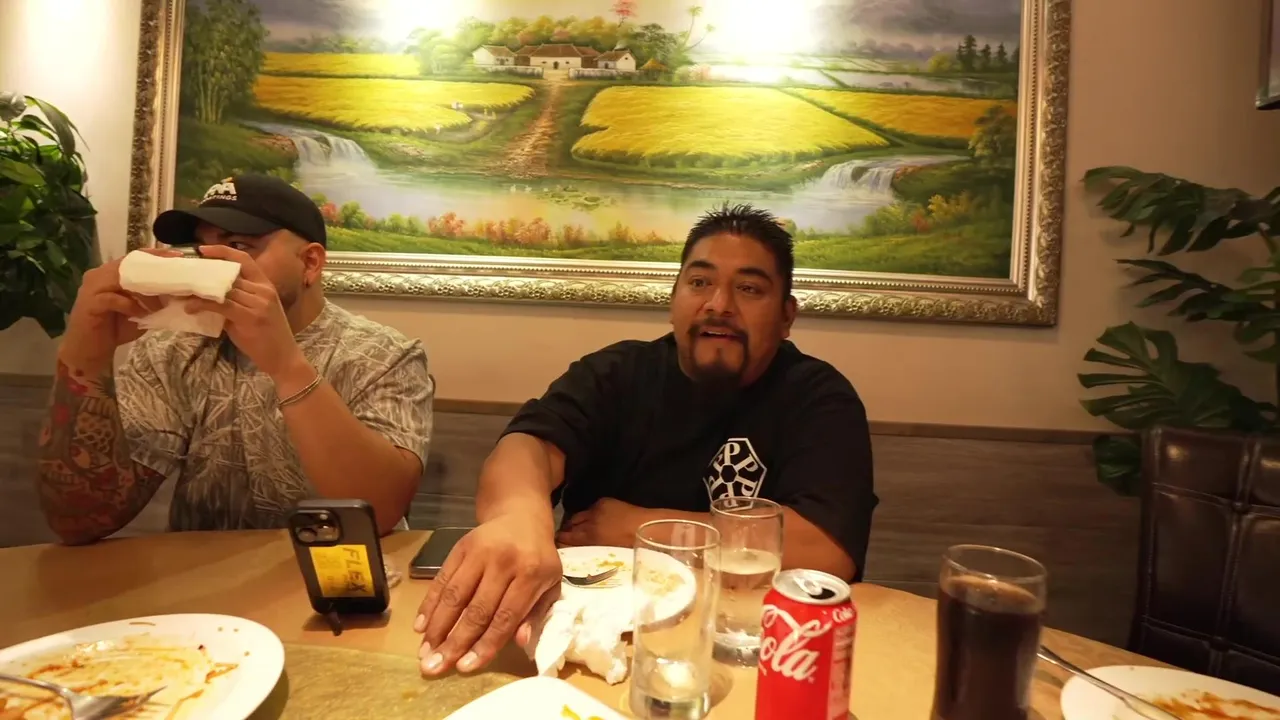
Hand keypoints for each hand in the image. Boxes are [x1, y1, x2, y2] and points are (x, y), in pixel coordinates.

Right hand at [60, 250, 175, 374]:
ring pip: (122, 279)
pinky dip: (129, 306)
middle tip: (174, 276)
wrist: (90, 350)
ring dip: (143, 293)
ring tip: (158, 305)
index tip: (177, 255)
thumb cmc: (116, 328)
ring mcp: (92, 287)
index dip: (155, 255)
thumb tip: (178, 292)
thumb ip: (153, 299)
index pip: (134, 258)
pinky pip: (113, 299)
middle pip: (128, 265)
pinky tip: (140, 315)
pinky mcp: (89, 303)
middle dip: (153, 270)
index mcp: (111, 273)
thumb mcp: (140, 311)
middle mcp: (99, 275)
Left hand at [184, 245, 304, 379]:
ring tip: (182, 292)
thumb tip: (211, 294)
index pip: (245, 259)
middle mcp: (263, 290)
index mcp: (266, 285)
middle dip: (204, 273)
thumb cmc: (268, 337)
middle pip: (229, 274)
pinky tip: (190, 307)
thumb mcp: (256, 312)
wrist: (283, 358)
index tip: (203, 249)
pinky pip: (220, 305)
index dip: (223, 251)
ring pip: (223, 289)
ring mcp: (258, 303)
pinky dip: (202, 304)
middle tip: (184, 274)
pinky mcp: (249, 317)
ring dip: (199, 290)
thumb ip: (238, 300)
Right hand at [413, 513, 561, 675]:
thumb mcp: (550, 584)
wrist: (521, 516)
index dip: (485, 644)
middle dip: (454, 642)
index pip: (506, 617)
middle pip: (476, 610)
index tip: (465, 667)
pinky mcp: (460, 547)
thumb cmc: (538, 558)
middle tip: (434, 667)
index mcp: (532, 574)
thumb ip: (537, 613)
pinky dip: (429, 603)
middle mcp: (504, 562)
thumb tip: (518, 642)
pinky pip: (442, 578)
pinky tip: (420, 625)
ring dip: (437, 627)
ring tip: (424, 652)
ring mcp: (480, 552)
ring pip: (455, 595)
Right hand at [556, 498, 655, 547]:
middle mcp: (589, 524)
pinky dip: (588, 515)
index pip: (565, 539)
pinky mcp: (602, 502)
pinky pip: (588, 510)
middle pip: (567, 527)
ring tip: (574, 529)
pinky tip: (591, 520)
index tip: (556, 546)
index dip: (558, 542)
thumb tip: (577, 553)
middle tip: (562, 539)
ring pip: (576, 517)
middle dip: (564, 532)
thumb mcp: (606, 553)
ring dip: (574, 523)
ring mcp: (595, 511)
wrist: (646, 527)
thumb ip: (589, 551)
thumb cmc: (629, 547)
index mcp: (589, 539)